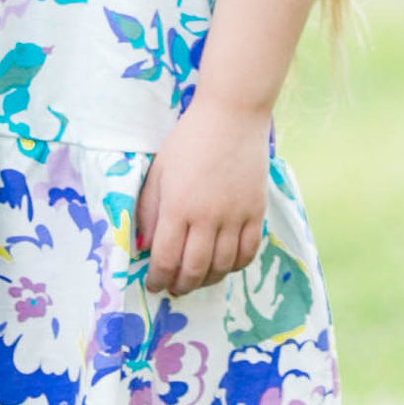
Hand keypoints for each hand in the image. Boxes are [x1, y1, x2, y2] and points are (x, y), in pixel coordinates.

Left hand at [135, 96, 270, 297]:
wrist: (231, 115)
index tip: (154, 285)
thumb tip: (146, 245)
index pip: (166, 258)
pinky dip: (236, 266)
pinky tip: (225, 265)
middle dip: (181, 285)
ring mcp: (236, 215)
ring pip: (223, 266)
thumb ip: (150, 209)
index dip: (158, 278)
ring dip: (208, 280)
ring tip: (197, 280)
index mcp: (178, 206)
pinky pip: (248, 252)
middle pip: (195, 268)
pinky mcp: (257, 211)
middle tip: (174, 288)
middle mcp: (208, 216)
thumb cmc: (189, 139)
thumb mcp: (160, 171)